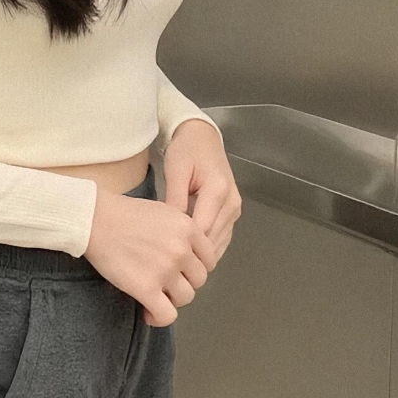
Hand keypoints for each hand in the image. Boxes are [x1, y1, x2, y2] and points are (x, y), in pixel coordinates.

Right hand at [83, 187, 216, 328]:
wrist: (94, 219)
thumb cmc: (123, 214)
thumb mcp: (164, 212)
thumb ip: (182, 232)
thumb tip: (190, 255)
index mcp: (188, 228)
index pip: (209, 259)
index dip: (195, 267)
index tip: (181, 269)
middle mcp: (181, 249)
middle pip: (199, 280)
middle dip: (184, 282)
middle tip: (165, 282)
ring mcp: (165, 270)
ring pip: (186, 298)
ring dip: (171, 300)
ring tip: (155, 295)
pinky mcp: (146, 288)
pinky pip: (167, 315)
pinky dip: (159, 318)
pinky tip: (148, 313)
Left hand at [162, 118, 241, 268]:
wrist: (203, 138)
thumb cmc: (186, 151)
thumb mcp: (176, 171)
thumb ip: (174, 199)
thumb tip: (170, 230)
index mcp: (218, 191)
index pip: (201, 230)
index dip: (183, 244)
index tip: (162, 251)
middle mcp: (232, 203)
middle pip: (212, 240)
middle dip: (190, 252)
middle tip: (166, 259)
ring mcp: (235, 210)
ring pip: (218, 243)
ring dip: (199, 252)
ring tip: (175, 257)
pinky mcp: (233, 214)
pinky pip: (221, 238)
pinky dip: (206, 246)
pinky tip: (189, 249)